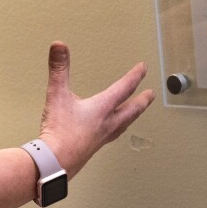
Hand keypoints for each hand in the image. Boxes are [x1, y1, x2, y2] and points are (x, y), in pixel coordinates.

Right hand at [39, 41, 154, 177]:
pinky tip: (108, 132)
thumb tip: (59, 46)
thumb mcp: (57, 94)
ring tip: (135, 114)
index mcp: (102, 109)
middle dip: (142, 101)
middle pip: (131, 110)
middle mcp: (107, 123)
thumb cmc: (59, 131)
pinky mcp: (92, 148)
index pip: (123, 89)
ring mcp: (101, 138)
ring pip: (123, 125)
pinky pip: (111, 136)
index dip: (134, 76)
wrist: (55, 161)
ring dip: (132, 117)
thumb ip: (58, 68)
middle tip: (151, 95)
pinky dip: (116, 129)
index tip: (143, 68)